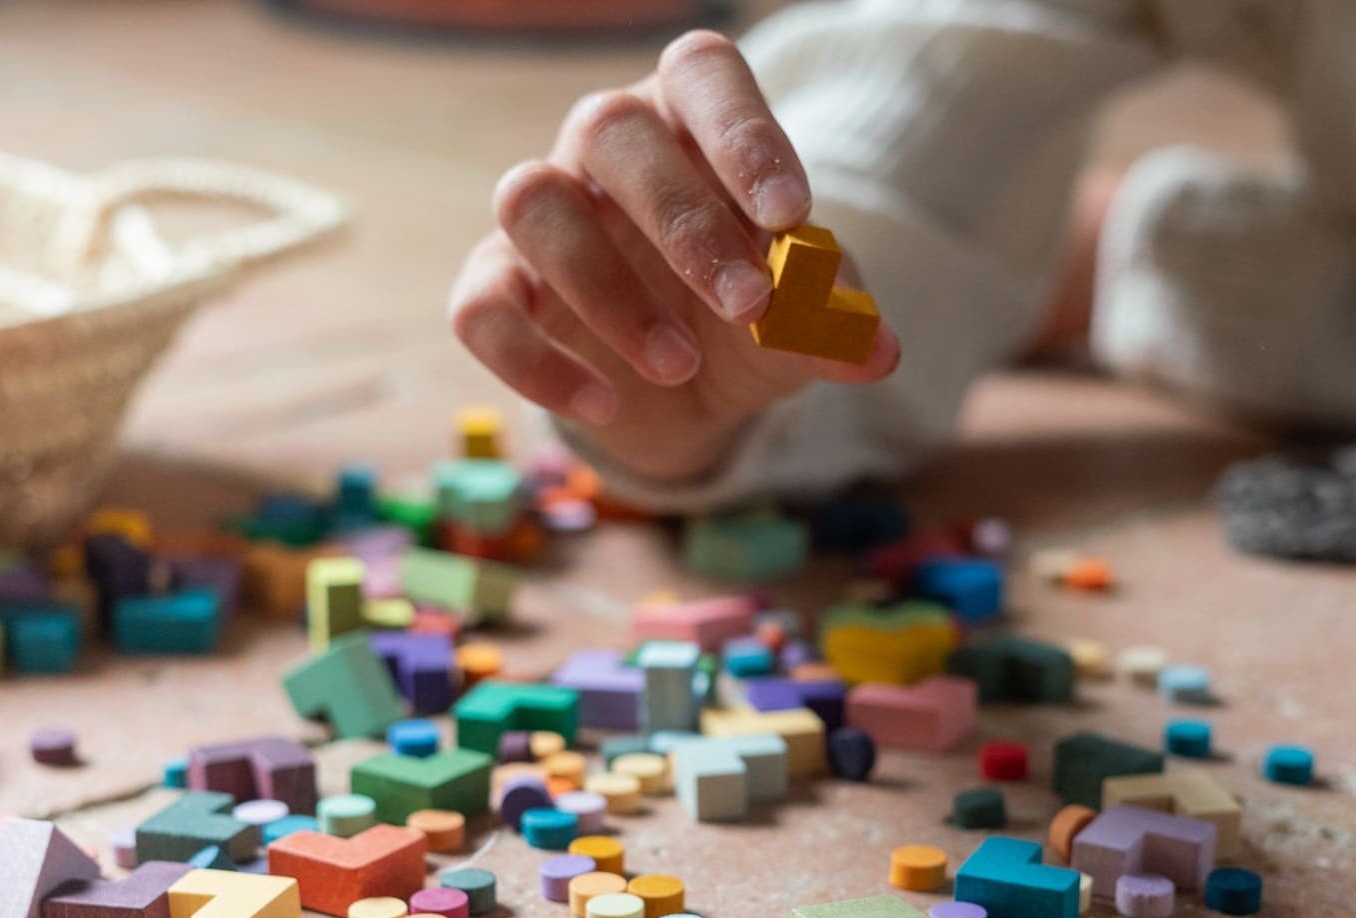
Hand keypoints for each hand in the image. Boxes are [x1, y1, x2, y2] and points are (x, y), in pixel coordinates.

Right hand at [449, 30, 900, 486]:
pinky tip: (607, 405)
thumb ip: (832, 321)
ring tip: (681, 364)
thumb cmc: (748, 319)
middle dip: (682, 221)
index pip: (701, 73)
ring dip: (608, 288)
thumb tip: (875, 351)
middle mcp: (604, 148)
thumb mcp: (801, 323)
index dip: (742, 132)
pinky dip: (537, 363)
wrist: (688, 394)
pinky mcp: (494, 288)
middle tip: (747, 305)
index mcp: (688, 119)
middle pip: (609, 127)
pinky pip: (481, 309)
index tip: (791, 212)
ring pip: (531, 201)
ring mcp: (542, 213)